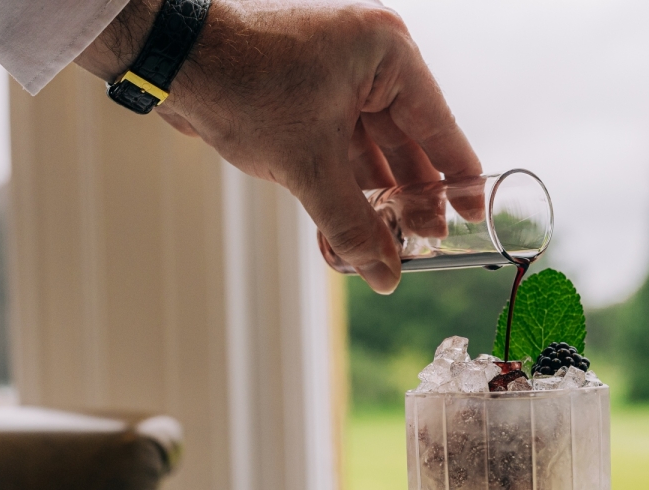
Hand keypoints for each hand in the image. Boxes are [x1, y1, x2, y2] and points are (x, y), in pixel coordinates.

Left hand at [78, 0, 480, 293]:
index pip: (439, 125)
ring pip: (369, 152)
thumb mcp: (308, 165)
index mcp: (387, 55)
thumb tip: (385, 276)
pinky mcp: (305, 99)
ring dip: (373, 202)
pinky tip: (348, 233)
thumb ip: (351, 225)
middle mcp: (368, 62)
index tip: (473, 214)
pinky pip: (337, 151)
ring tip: (387, 248)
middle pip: (406, 142)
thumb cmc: (246, 85)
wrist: (174, 60)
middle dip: (410, 198)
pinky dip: (341, 189)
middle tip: (424, 244)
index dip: (457, 176)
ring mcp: (335, 79)